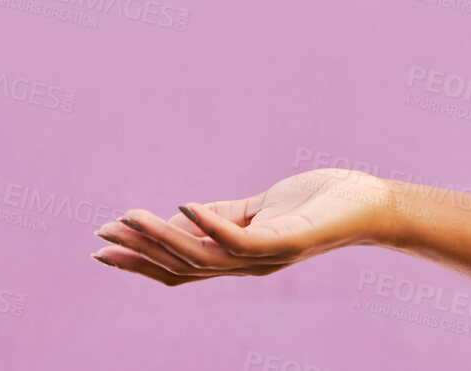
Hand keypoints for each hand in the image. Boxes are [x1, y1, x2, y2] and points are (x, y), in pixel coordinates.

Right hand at [91, 168, 393, 285]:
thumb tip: (178, 215)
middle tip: (100, 239)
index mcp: (237, 259)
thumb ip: (221, 215)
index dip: (140, 261)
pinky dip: (208, 224)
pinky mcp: (285, 241)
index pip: (179, 267)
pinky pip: (239, 239)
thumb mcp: (259, 208)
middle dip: (139, 254)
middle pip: (181, 267)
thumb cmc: (318, 203)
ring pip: (201, 256)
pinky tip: (185, 205)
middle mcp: (246, 265)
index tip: (102, 247)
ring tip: (129, 218)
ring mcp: (265, 257)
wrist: (370, 205)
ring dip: (161, 237)